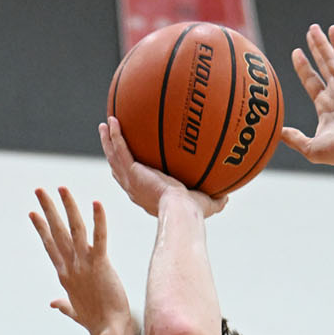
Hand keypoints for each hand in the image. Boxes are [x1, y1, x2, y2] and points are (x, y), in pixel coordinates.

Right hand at [31, 187, 136, 334]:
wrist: (110, 332)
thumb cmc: (96, 323)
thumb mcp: (76, 311)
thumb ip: (64, 305)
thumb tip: (53, 304)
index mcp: (66, 275)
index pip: (51, 247)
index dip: (42, 229)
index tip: (33, 213)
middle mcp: (72, 267)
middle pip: (57, 233)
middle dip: (48, 210)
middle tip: (39, 190)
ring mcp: (84, 265)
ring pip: (74, 230)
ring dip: (67, 207)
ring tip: (61, 188)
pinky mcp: (101, 265)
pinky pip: (99, 238)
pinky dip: (98, 220)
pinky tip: (97, 203)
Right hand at [98, 118, 225, 218]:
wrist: (181, 212)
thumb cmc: (193, 214)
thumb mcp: (207, 205)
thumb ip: (216, 200)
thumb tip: (228, 196)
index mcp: (147, 196)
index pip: (135, 183)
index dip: (130, 172)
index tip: (131, 162)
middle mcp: (135, 189)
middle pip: (118, 168)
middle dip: (113, 153)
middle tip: (110, 138)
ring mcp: (131, 181)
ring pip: (114, 157)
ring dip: (108, 141)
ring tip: (105, 125)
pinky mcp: (132, 172)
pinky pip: (120, 149)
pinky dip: (115, 135)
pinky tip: (113, 120)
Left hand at [281, 24, 333, 168]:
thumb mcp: (309, 147)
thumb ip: (293, 138)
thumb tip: (277, 133)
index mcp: (326, 106)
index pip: (312, 82)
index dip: (304, 68)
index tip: (297, 53)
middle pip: (322, 66)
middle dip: (315, 50)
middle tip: (309, 33)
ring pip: (331, 60)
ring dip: (323, 43)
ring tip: (315, 28)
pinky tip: (333, 31)